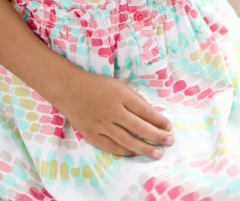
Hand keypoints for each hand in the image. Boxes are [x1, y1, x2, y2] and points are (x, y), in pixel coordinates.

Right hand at [58, 72, 172, 158]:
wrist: (70, 90)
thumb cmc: (98, 86)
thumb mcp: (118, 86)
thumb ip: (134, 100)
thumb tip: (152, 115)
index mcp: (121, 95)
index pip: (144, 110)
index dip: (158, 120)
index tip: (169, 127)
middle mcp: (113, 111)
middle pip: (139, 127)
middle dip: (156, 135)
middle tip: (169, 141)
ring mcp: (102, 125)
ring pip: (127, 140)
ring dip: (144, 148)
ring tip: (157, 153)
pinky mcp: (93, 135)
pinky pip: (112, 146)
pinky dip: (125, 151)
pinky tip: (136, 153)